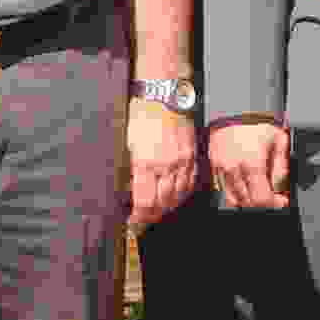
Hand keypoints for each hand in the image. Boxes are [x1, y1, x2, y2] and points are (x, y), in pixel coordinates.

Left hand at [127, 97, 199, 229]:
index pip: (144, 202)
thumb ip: (131, 171)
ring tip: (157, 213)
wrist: (163, 97)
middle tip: (143, 221)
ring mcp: (181, 161)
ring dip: (166, 208)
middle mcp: (165, 164)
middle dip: (151, 216)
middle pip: (161, 203)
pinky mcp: (191, 156)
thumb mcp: (128, 145)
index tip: (133, 223)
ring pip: (177, 196)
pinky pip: (189, 183)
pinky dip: (181, 195)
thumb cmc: (141, 117)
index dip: (138, 218)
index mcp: (145, 162)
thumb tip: (129, 193)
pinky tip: (174, 198)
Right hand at [209, 116, 289, 212]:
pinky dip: (235, 193)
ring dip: (248, 200)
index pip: (262, 200)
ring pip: (234, 200)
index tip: (281, 200)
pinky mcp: (212, 168)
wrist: (234, 108)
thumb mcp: (280, 141)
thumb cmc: (258, 123)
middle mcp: (233, 170)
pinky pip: (223, 191)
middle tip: (272, 194)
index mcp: (252, 164)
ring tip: (258, 188)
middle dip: (263, 203)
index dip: (274, 204)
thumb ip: (281, 169)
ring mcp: (220, 170)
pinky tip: (244, 184)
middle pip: (248, 203)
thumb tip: (281, 191)